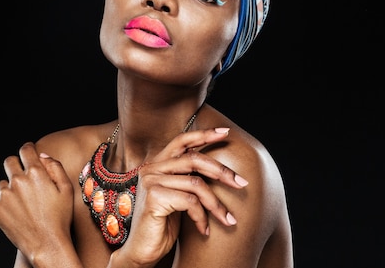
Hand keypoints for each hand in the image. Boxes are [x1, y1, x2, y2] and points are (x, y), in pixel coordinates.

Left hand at [0, 142, 74, 263]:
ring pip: (3, 182)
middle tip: (24, 176)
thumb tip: (42, 156)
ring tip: (24, 201)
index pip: (26, 150)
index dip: (28, 149)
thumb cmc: (60, 218)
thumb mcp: (67, 189)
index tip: (29, 152)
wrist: (46, 244)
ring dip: (11, 186)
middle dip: (16, 165)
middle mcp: (18, 181)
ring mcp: (5, 195)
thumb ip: (55, 167)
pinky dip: (5, 202)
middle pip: (10, 162)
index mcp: (36, 173)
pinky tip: (18, 211)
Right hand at [112, 127, 247, 266]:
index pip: (181, 141)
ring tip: (227, 219)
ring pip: (196, 183)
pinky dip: (202, 217)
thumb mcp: (178, 197)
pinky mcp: (154, 197)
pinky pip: (190, 201)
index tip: (225, 132)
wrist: (142, 251)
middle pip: (194, 159)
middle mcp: (151, 168)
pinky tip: (204, 230)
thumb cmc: (163, 225)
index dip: (203, 135)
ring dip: (216, 204)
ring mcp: (151, 181)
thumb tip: (220, 170)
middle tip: (242, 183)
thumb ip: (189, 180)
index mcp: (157, 164)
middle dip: (222, 171)